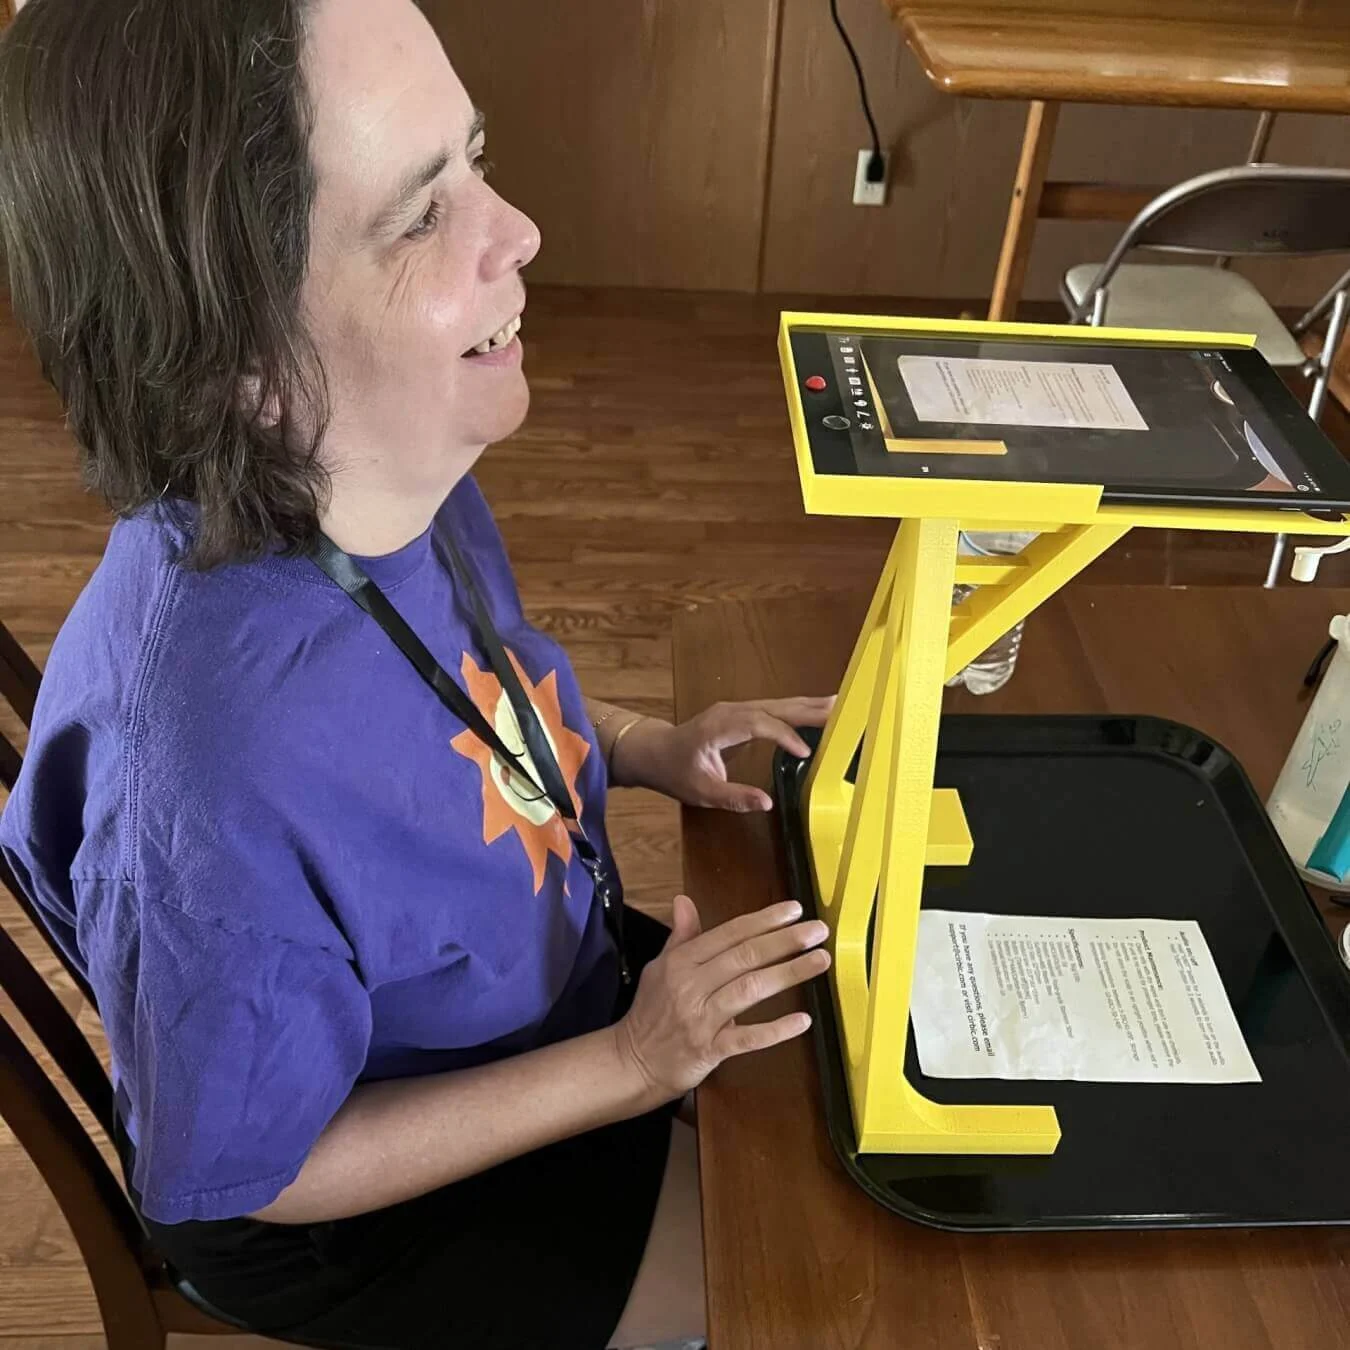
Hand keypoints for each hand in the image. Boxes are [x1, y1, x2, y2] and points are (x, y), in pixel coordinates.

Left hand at [612, 696, 834, 810]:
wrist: (655, 751)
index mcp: (721, 726)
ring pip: (778, 704)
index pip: (760, 724)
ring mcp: (738, 709)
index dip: (784, 735)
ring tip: (840, 704)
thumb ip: (733, 797)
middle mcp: (732, 711)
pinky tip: (818, 710)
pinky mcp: (743, 714)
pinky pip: (775, 709)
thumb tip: (766, 803)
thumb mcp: (700, 791)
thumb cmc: (675, 771)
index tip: (807, 751)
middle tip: (842, 709)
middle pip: (775, 707)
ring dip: (808, 706)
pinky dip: (798, 710)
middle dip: (808, 709)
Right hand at [614, 895, 830, 1101]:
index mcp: (681, 962)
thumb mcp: (660, 968)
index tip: (794, 910)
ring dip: (789, 974)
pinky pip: (747, 1039)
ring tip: (820, 961)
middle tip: (818, 931)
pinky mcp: (709, 1050)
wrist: (631, 1062)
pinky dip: (775, 1030)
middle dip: (785, 941)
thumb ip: (681, 936)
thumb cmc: (651, 1013)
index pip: (730, 934)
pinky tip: (803, 1020)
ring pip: (749, 989)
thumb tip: (684, 900)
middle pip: (745, 957)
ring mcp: (700, 1019)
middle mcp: (691, 985)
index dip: (764, 920)